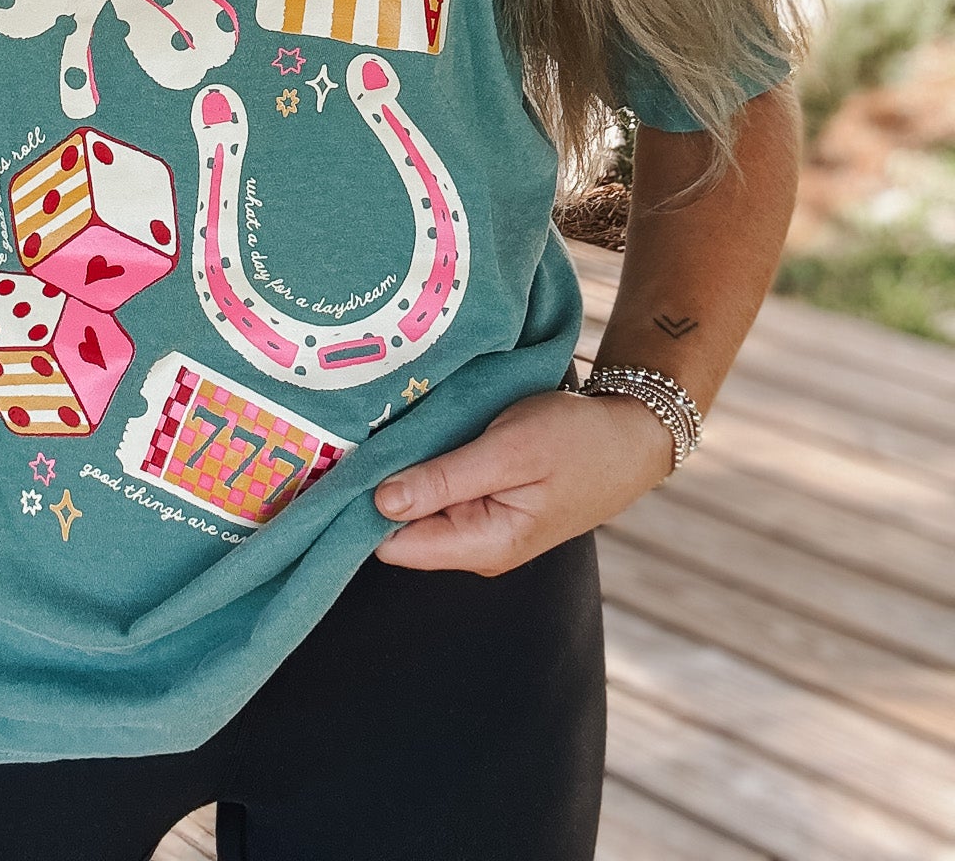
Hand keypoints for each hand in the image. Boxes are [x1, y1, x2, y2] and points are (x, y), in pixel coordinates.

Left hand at [371, 388, 674, 573]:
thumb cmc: (575, 440)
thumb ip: (446, 480)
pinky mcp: (485, 505)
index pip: (393, 545)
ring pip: (417, 507)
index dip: (362, 506)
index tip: (343, 463)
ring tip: (393, 424)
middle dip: (381, 484)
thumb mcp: (510, 451)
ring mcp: (480, 528)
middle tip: (365, 432)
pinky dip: (427, 464)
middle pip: (399, 527)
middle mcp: (475, 548)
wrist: (628, 438)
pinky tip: (422, 434)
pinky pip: (438, 491)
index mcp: (482, 545)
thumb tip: (379, 504)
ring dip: (404, 470)